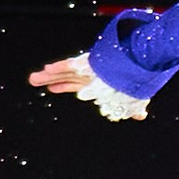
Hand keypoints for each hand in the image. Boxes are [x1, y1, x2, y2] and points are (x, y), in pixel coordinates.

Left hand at [28, 55, 145, 118]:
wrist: (144, 65)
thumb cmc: (138, 79)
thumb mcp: (135, 96)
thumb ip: (134, 107)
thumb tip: (141, 116)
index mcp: (98, 81)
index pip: (77, 84)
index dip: (63, 86)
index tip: (51, 88)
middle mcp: (91, 74)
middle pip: (66, 77)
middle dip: (50, 80)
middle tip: (34, 80)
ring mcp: (89, 68)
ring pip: (65, 71)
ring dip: (49, 75)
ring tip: (34, 78)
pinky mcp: (90, 63)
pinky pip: (72, 64)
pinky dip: (61, 67)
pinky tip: (49, 69)